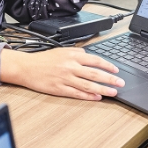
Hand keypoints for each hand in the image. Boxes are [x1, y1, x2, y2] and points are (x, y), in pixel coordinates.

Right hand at [0, 48, 123, 100]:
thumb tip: (89, 56)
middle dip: (110, 79)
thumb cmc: (43, 60)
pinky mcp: (59, 89)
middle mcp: (70, 67)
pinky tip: (97, 97)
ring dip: (103, 89)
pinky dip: (88, 96)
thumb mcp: (61, 50)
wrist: (26, 67)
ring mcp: (65, 79)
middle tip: (121, 83)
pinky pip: (77, 93)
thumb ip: (76, 53)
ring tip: (113, 92)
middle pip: (95, 73)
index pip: (95, 60)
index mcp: (72, 55)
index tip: (116, 70)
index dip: (108, 65)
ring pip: (88, 85)